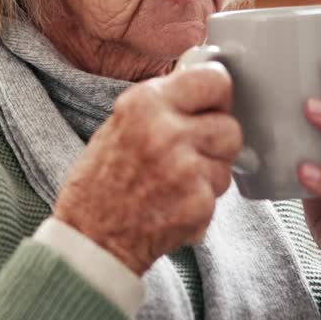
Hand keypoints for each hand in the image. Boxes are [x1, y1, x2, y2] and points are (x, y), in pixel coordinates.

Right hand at [53, 62, 241, 274]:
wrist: (90, 239)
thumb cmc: (100, 183)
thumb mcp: (119, 124)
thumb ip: (162, 104)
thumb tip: (200, 87)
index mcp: (145, 103)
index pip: (214, 80)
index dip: (218, 95)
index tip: (213, 105)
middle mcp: (168, 131)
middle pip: (230, 126)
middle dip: (217, 140)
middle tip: (193, 152)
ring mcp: (186, 169)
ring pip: (228, 162)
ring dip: (211, 171)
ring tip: (176, 182)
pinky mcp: (199, 203)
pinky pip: (218, 194)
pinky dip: (201, 201)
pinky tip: (174, 203)